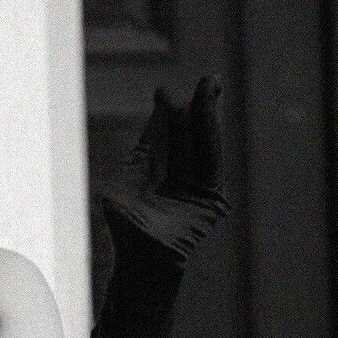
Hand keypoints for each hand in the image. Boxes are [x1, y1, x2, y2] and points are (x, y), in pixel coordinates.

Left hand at [98, 74, 230, 265]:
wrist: (139, 258)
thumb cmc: (125, 226)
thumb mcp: (128, 179)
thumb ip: (145, 149)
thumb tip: (159, 112)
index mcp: (155, 173)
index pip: (166, 136)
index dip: (165, 113)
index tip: (162, 91)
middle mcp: (178, 178)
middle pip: (190, 136)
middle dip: (196, 107)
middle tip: (206, 79)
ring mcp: (197, 189)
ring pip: (204, 145)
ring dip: (208, 117)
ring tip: (209, 89)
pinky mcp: (212, 201)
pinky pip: (212, 163)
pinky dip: (211, 138)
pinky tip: (208, 118)